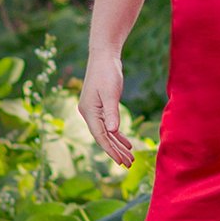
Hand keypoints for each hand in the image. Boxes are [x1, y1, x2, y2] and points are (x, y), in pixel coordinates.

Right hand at [79, 50, 134, 169]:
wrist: (104, 56)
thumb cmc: (107, 72)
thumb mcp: (111, 93)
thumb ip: (112, 112)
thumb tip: (113, 131)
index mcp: (89, 112)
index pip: (100, 136)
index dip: (110, 150)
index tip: (121, 161)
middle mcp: (89, 114)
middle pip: (103, 137)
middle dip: (115, 151)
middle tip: (129, 164)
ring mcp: (95, 111)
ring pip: (107, 133)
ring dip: (118, 145)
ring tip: (129, 157)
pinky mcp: (101, 107)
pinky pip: (109, 125)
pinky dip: (117, 134)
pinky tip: (126, 143)